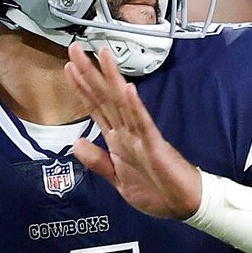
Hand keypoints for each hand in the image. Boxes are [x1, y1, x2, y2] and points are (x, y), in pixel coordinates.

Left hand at [67, 46, 202, 219]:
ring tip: (102, 55)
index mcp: (118, 140)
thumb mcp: (118, 179)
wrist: (183, 204)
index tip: (68, 67)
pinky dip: (135, 107)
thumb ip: (97, 161)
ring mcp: (141, 136)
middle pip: (104, 97)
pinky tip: (128, 90)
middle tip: (75, 48)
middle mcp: (127, 133)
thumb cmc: (156, 191)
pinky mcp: (155, 146)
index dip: (81, 88)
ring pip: (122, 103)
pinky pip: (143, 124)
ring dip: (111, 78)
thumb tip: (76, 143)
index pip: (96, 108)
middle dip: (89, 73)